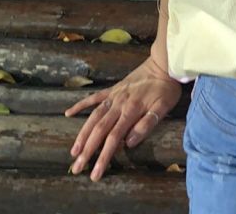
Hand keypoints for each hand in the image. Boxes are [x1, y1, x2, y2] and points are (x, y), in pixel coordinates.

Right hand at [64, 55, 181, 180]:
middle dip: (87, 151)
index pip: (114, 139)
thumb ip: (146, 124)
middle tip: (76, 168)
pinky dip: (81, 105)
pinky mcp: (113, 89)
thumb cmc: (166, 88)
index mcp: (131, 111)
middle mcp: (118, 104)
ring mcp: (113, 96)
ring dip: (82, 134)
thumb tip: (129, 143)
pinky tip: (68, 112)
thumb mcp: (163, 107)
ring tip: (73, 151)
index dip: (103, 157)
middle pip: (99, 130)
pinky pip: (94, 97)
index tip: (95, 173)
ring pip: (93, 117)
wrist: (164, 62)